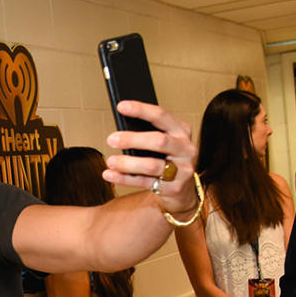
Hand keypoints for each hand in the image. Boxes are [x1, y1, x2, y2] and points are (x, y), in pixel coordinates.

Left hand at [102, 100, 197, 215]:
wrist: (182, 190)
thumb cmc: (165, 160)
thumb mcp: (162, 144)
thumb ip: (147, 135)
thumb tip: (119, 132)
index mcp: (181, 131)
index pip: (161, 116)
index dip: (141, 110)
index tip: (121, 106)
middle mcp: (185, 149)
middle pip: (158, 141)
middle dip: (132, 139)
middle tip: (111, 139)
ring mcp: (183, 170)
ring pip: (151, 165)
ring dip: (127, 163)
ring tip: (110, 161)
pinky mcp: (174, 188)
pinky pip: (146, 183)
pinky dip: (125, 179)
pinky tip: (111, 174)